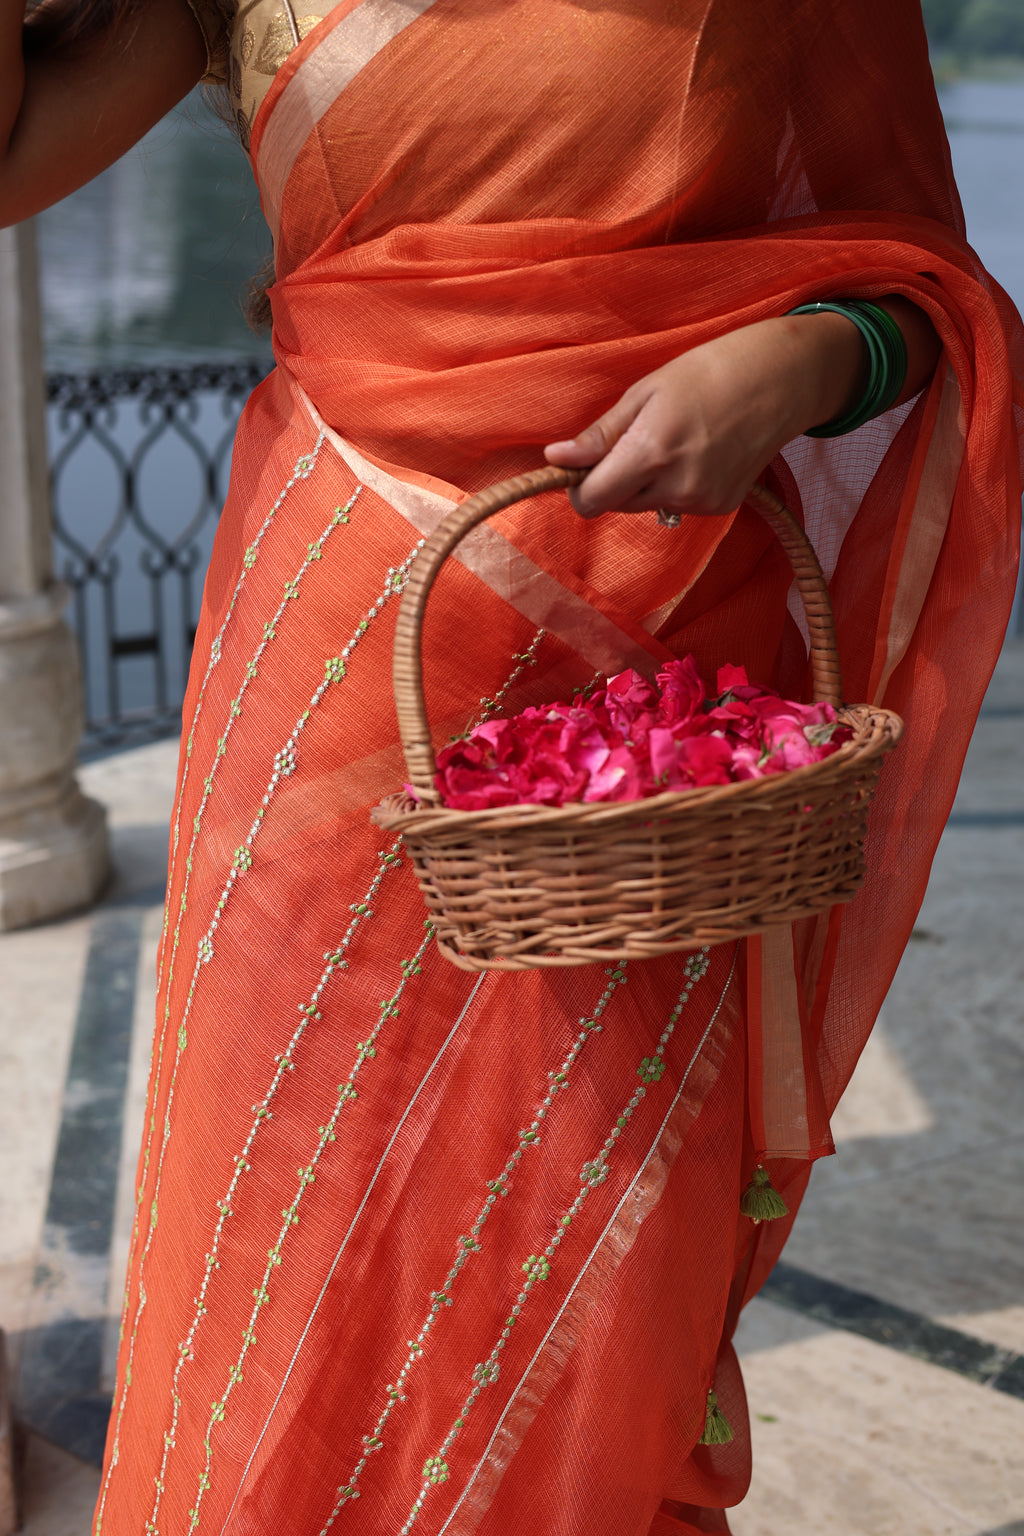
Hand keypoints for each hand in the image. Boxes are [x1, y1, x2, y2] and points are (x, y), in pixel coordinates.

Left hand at [543, 312, 867, 518]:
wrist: (781, 379)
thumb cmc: (709, 371)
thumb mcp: (645, 392)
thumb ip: (600, 435)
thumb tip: (557, 458)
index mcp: (650, 453)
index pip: (590, 500)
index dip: (578, 486)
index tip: (581, 465)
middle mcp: (675, 486)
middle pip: (615, 505)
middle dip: (613, 480)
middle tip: (634, 439)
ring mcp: (701, 500)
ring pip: (646, 506)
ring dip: (644, 483)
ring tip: (672, 440)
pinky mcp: (721, 507)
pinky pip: (677, 505)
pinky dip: (675, 486)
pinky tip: (697, 453)